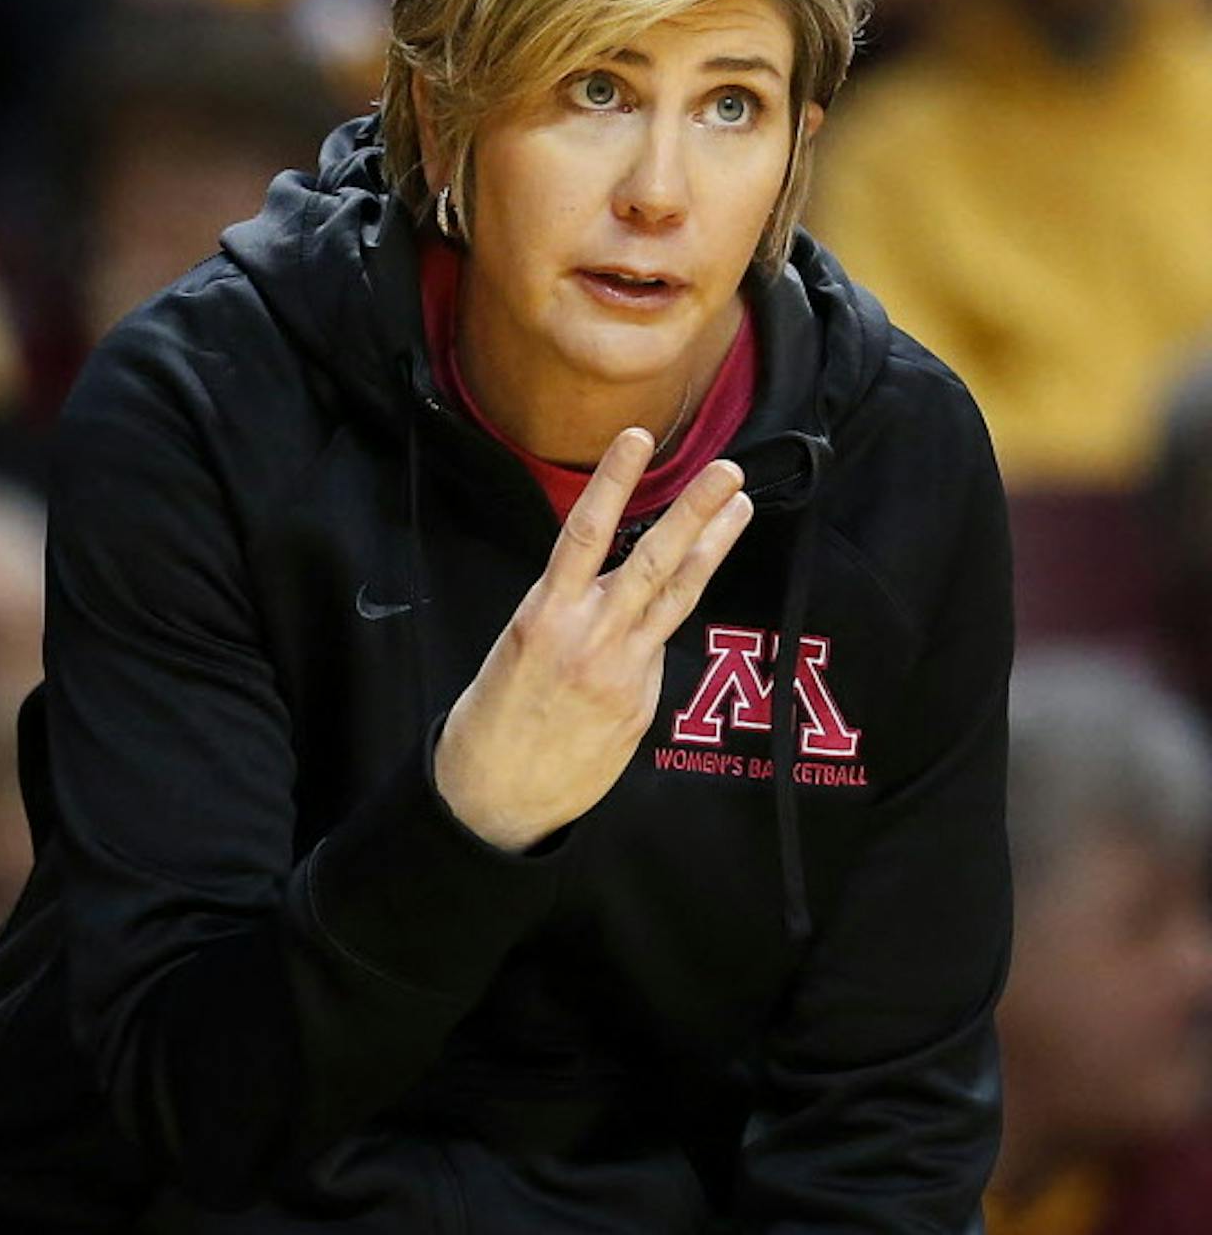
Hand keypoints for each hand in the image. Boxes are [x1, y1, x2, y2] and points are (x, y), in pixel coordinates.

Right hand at [433, 429, 752, 851]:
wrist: (494, 795)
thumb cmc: (493, 716)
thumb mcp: (517, 647)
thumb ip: (571, 615)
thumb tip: (623, 599)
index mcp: (544, 616)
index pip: (587, 535)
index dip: (614, 483)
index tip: (636, 439)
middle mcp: (589, 638)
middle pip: (652, 561)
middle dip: (693, 511)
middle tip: (728, 470)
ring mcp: (623, 673)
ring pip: (675, 599)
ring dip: (712, 549)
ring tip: (740, 506)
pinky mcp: (641, 705)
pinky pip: (658, 652)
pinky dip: (663, 626)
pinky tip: (667, 608)